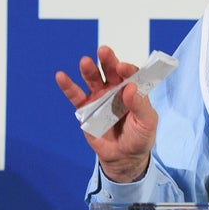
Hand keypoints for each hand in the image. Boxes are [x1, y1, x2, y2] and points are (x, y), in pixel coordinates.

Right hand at [56, 45, 157, 182]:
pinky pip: (75, 96)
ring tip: (85, 62)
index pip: (130, 74)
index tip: (124, 67)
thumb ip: (140, 105)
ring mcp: (99, 98)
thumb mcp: (147, 123)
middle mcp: (115, 90)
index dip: (127, 69)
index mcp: (133, 90)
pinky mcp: (86, 109)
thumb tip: (130, 87)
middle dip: (108, 60)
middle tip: (104, 51)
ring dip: (89, 70)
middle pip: (111, 71)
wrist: (124, 158)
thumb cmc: (140, 137)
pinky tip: (61, 76)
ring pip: (93, 80)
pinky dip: (68, 86)